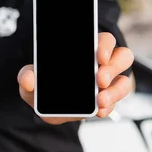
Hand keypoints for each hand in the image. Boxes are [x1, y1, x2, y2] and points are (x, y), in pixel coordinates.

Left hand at [18, 32, 133, 124]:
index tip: (98, 56)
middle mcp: (103, 64)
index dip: (105, 45)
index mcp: (87, 50)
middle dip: (113, 67)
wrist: (50, 109)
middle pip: (122, 56)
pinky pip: (117, 102)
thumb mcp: (31, 81)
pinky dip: (110, 107)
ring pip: (124, 81)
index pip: (104, 40)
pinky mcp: (109, 100)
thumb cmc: (45, 87)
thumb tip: (28, 79)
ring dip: (115, 91)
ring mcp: (109, 83)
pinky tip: (99, 111)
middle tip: (99, 79)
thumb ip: (27, 76)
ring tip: (100, 100)